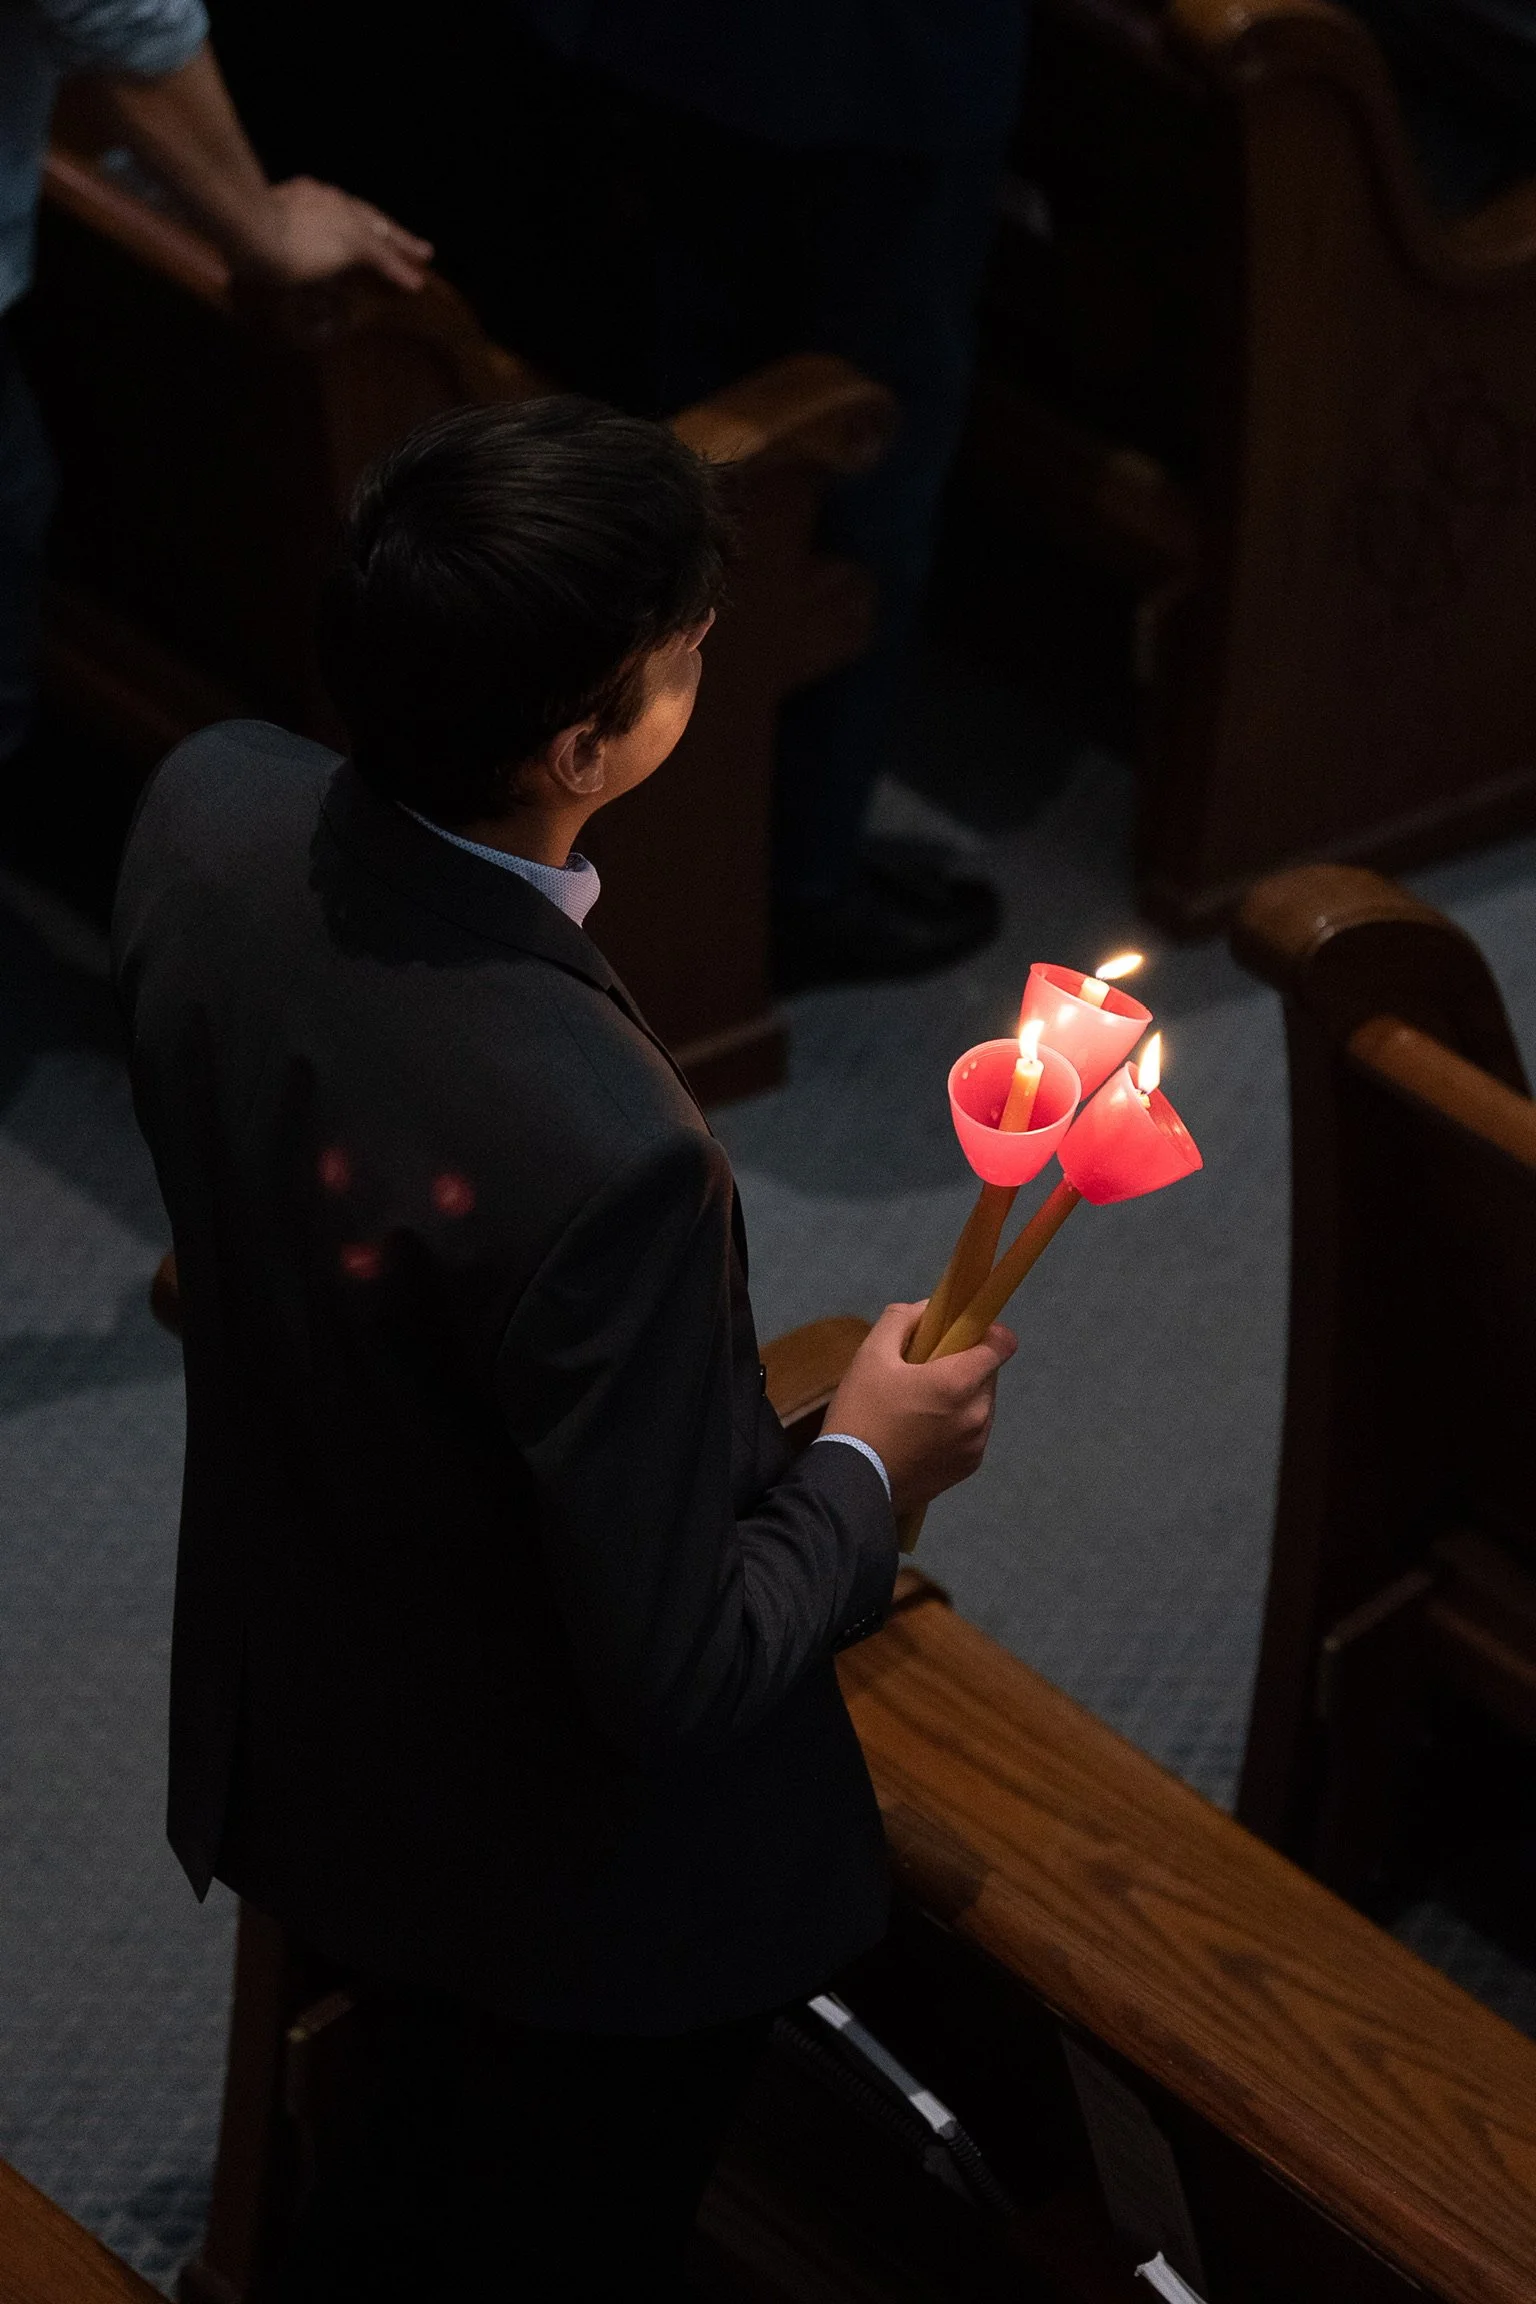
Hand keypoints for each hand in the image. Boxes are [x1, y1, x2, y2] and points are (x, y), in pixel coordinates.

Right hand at [252, 178, 432, 290]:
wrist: (244, 225)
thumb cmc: (233, 231)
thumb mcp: (245, 237)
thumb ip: (254, 246)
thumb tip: (237, 271)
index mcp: (298, 195)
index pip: (333, 207)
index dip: (351, 218)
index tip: (364, 227)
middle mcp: (322, 198)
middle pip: (363, 213)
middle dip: (385, 227)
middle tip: (410, 241)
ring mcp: (337, 215)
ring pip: (377, 232)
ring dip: (401, 246)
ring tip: (423, 257)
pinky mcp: (349, 239)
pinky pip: (381, 257)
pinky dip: (398, 270)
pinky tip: (415, 283)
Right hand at [824, 1301, 1015, 1516]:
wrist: (852, 1483)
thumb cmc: (860, 1414)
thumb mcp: (870, 1355)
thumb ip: (901, 1320)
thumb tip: (928, 1309)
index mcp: (959, 1382)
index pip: (1002, 1344)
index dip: (987, 1332)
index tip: (961, 1335)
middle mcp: (978, 1413)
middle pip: (988, 1373)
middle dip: (965, 1366)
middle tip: (926, 1372)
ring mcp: (976, 1444)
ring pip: (982, 1403)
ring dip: (963, 1397)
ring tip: (921, 1407)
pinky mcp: (969, 1467)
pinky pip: (974, 1432)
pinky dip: (958, 1425)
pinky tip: (923, 1432)